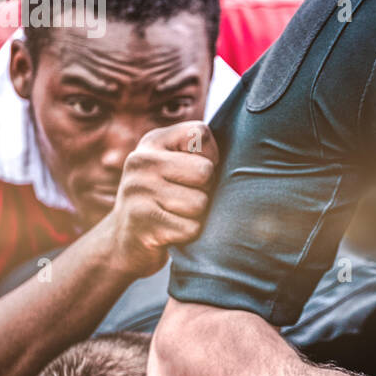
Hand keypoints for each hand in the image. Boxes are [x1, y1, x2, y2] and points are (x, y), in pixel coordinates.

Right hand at [101, 121, 218, 276]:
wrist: (124, 242)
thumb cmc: (165, 200)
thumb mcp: (172, 166)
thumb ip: (200, 153)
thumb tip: (251, 154)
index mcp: (153, 141)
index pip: (200, 133)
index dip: (210, 156)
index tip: (193, 172)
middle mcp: (141, 160)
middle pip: (205, 171)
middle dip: (204, 191)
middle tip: (183, 198)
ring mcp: (138, 190)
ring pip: (200, 203)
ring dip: (196, 216)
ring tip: (175, 215)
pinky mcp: (141, 222)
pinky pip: (191, 228)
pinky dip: (187, 234)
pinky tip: (169, 231)